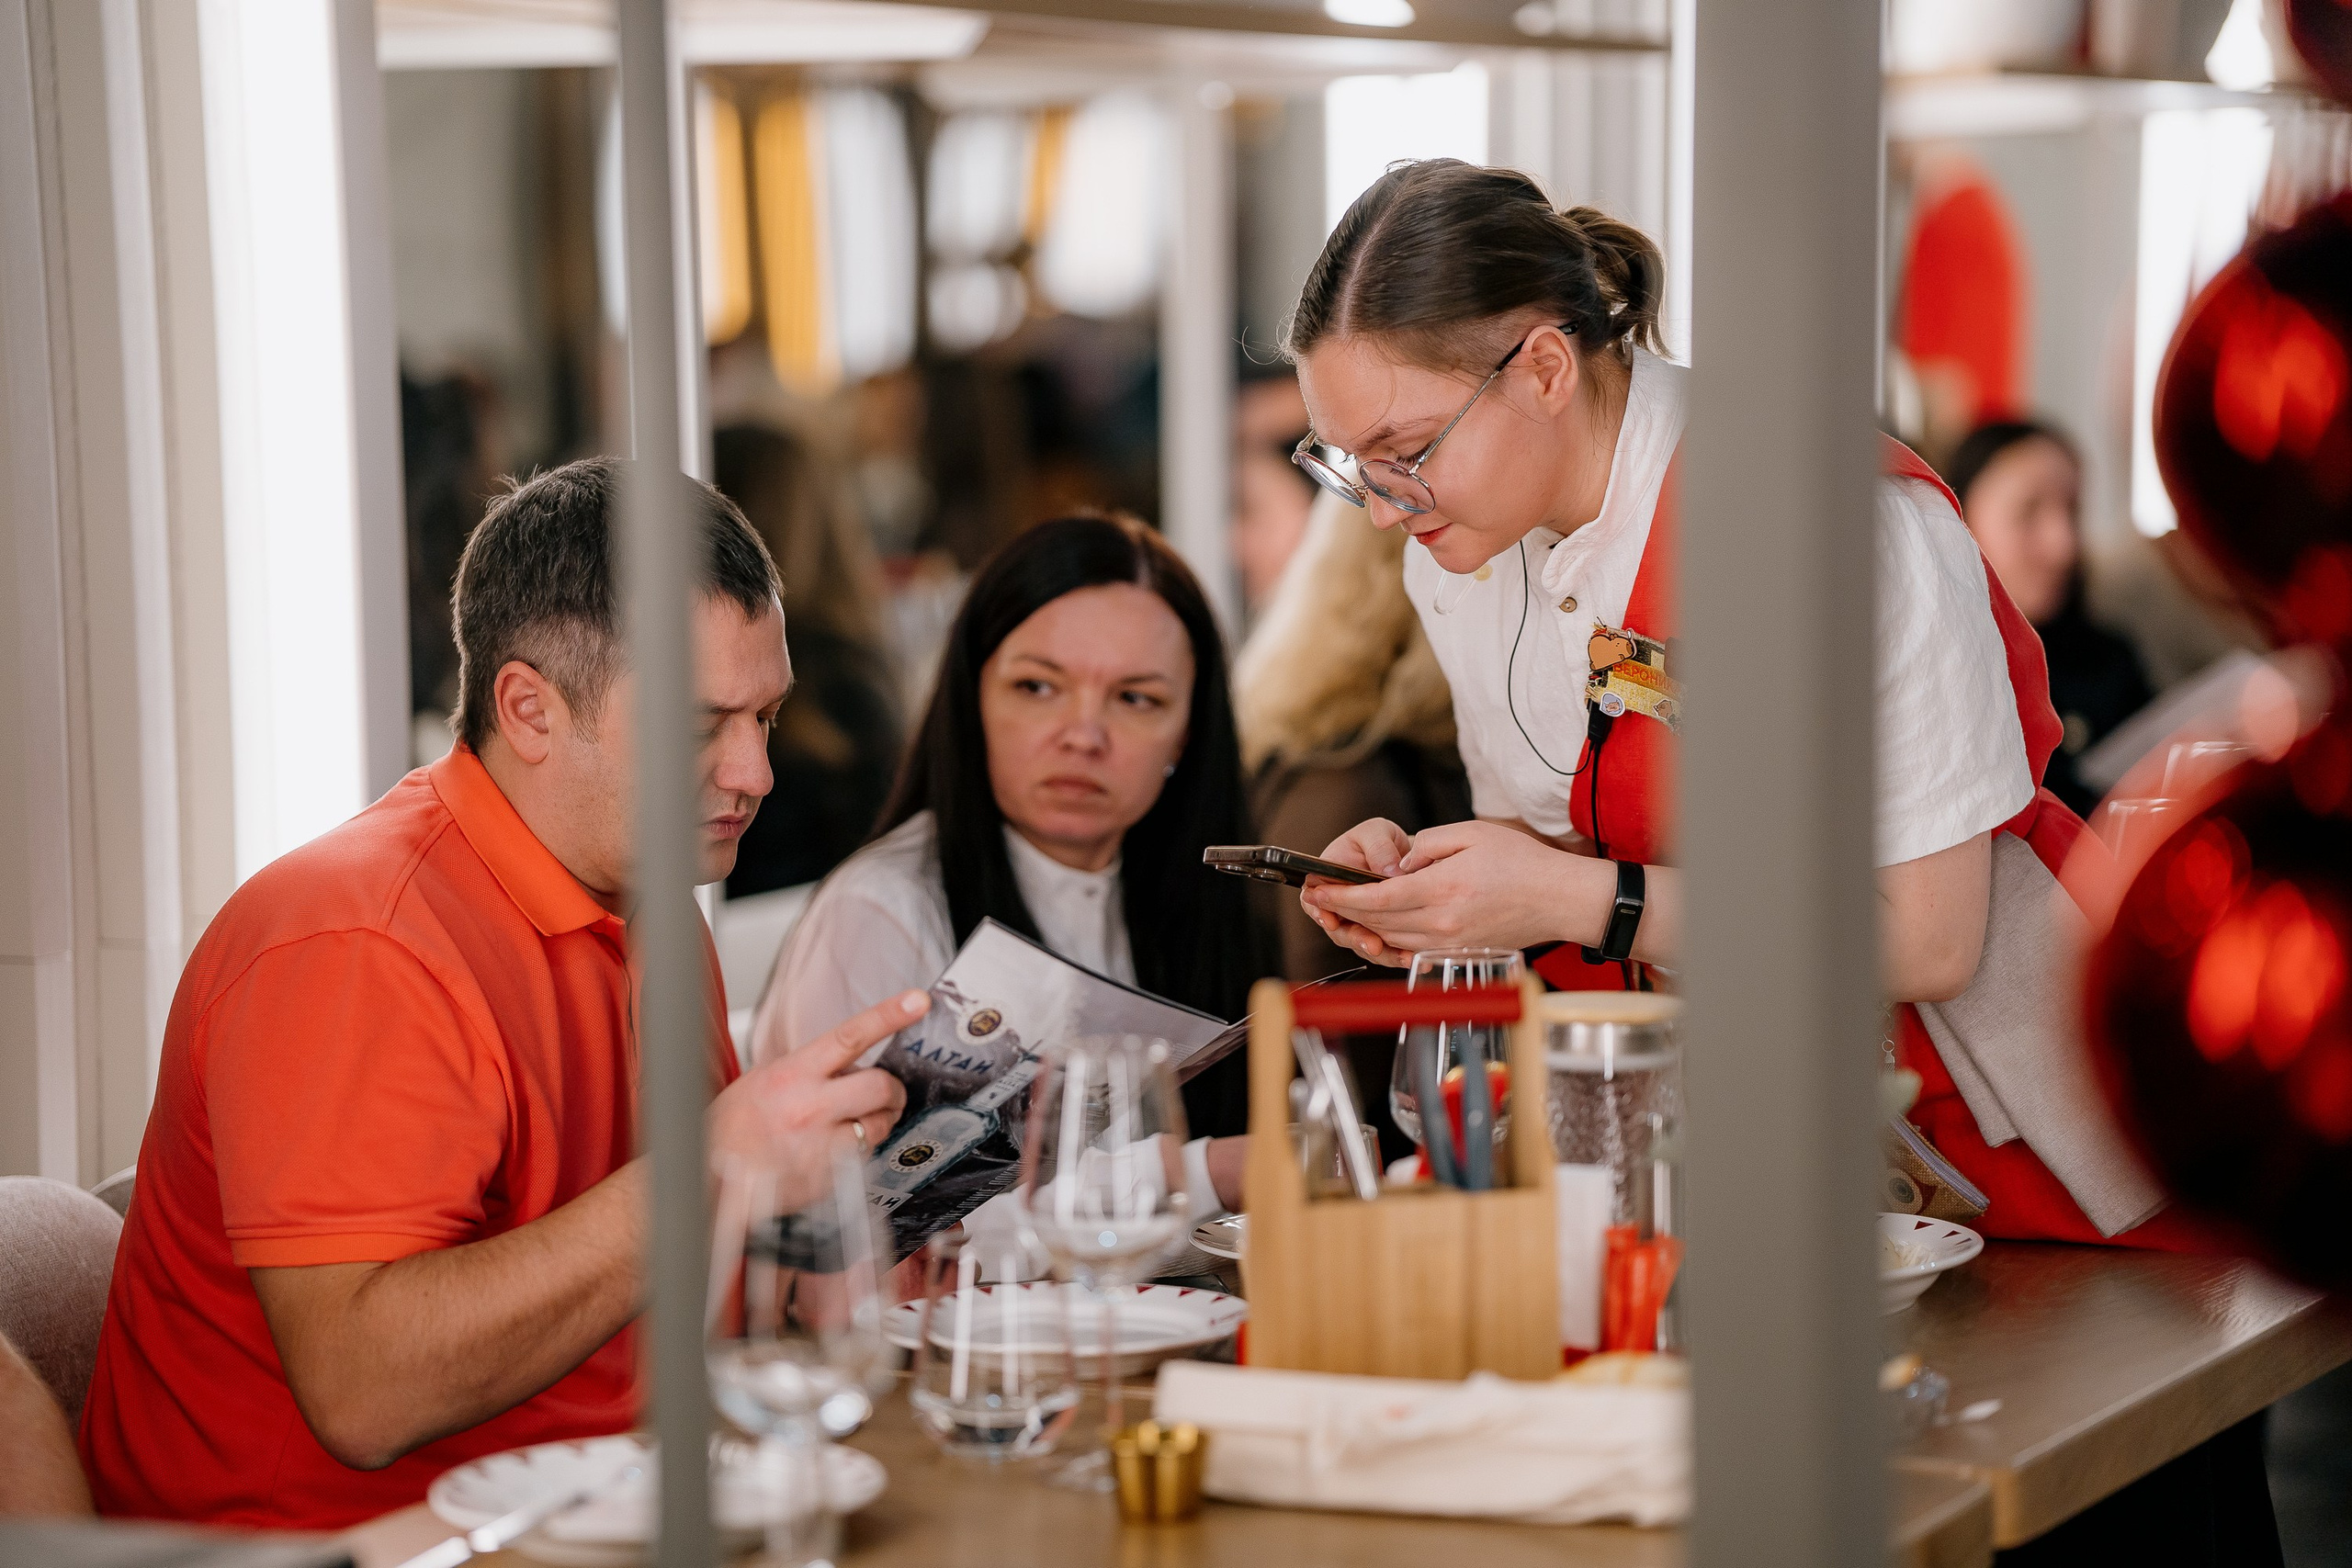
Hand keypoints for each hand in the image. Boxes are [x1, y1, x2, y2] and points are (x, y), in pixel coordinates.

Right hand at [708, 990, 923, 1205]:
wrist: (707, 1179)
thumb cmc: (730, 1129)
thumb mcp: (762, 1081)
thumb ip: (807, 1069)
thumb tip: (848, 1060)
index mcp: (792, 1074)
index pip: (851, 1035)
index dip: (889, 1015)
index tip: (917, 1001)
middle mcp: (808, 1107)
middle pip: (880, 1086)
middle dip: (892, 1090)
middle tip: (888, 1094)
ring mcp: (820, 1145)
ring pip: (878, 1126)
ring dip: (876, 1123)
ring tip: (852, 1125)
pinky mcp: (827, 1179)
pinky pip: (862, 1159)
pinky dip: (857, 1153)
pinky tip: (832, 1153)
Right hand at [1299, 819, 1416, 965]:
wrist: (1405, 857)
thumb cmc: (1381, 841)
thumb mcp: (1376, 832)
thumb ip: (1378, 847)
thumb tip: (1389, 870)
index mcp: (1326, 879)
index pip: (1311, 900)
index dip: (1319, 912)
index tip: (1330, 920)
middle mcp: (1340, 906)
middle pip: (1338, 929)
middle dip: (1355, 938)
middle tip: (1371, 944)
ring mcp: (1358, 922)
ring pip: (1361, 943)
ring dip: (1378, 952)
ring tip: (1397, 955)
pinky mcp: (1379, 934)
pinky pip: (1384, 949)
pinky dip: (1396, 954)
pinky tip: (1411, 957)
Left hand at [1302, 820, 1606, 954]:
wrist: (1560, 899)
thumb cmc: (1522, 863)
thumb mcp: (1472, 834)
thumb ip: (1428, 845)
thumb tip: (1398, 864)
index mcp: (1441, 890)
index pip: (1377, 898)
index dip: (1342, 896)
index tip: (1320, 891)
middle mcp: (1441, 923)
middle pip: (1377, 922)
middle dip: (1344, 912)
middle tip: (1320, 901)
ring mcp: (1449, 944)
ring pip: (1391, 940)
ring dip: (1363, 928)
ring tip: (1342, 914)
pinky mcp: (1458, 954)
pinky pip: (1412, 952)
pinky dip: (1389, 943)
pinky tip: (1378, 931)